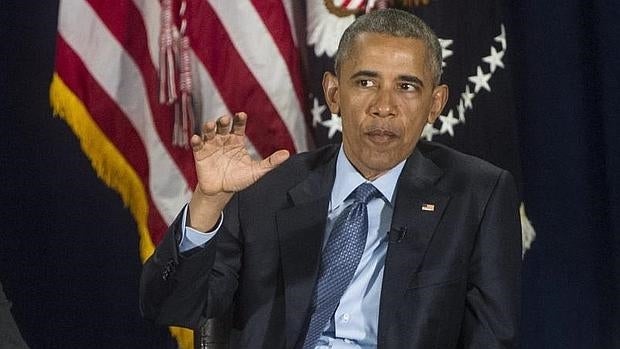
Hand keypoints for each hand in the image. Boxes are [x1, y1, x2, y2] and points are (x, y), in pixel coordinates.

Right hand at [187, 113, 289, 230]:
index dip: (239, 120)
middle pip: (222, 126)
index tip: (241, 115)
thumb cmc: (239, 179)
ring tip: (211, 126)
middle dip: (223, 121)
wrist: (222, 191)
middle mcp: (223, 140)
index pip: (238, 126)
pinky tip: (197, 138)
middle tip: (225, 120)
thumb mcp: (257, 171)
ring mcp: (211, 145)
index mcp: (236, 141)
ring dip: (209, 127)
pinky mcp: (200, 154)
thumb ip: (271, 162)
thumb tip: (287, 154)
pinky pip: (197, 144)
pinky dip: (196, 140)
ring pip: (209, 132)